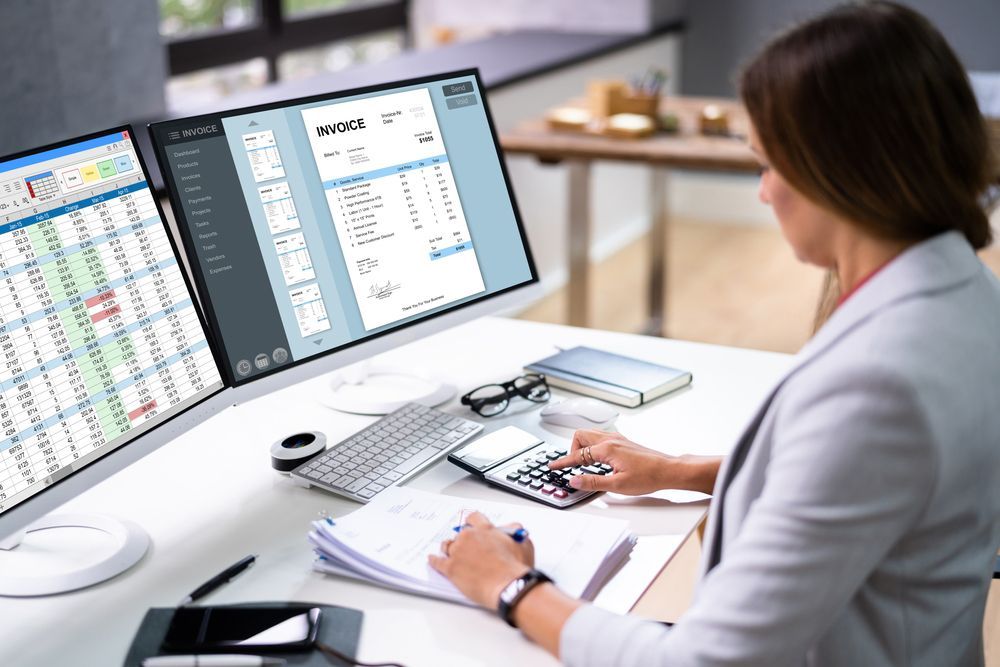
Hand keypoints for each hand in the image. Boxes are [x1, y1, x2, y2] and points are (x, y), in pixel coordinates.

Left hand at [428, 511, 534, 608]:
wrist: (509, 587)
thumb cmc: (516, 568)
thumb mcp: (523, 543)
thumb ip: (515, 531)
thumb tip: (512, 528)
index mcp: (485, 529)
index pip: (473, 518)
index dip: (471, 522)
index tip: (470, 525)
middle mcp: (469, 537)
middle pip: (459, 534)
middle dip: (462, 540)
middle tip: (465, 547)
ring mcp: (458, 552)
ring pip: (447, 546)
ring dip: (448, 549)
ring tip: (448, 552)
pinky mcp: (451, 568)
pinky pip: (438, 562)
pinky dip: (434, 561)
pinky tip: (432, 559)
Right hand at [548, 429, 679, 495]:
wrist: (669, 470)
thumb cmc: (649, 476)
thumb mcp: (618, 485)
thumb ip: (593, 482)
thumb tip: (575, 481)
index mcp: (607, 449)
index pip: (577, 454)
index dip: (563, 462)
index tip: (553, 466)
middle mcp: (611, 439)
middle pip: (580, 436)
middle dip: (571, 449)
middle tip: (570, 465)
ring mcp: (618, 439)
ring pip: (590, 435)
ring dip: (582, 447)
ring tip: (581, 463)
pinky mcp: (623, 442)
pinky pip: (600, 438)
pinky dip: (592, 447)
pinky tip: (597, 460)